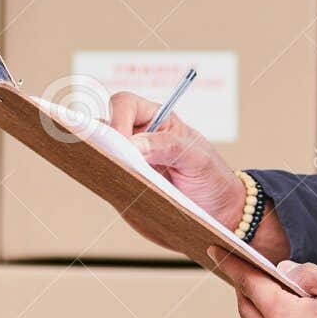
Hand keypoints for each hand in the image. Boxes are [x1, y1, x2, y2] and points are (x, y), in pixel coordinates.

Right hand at [107, 91, 243, 235]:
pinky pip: (104, 177)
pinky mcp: (123, 184)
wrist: (218, 212)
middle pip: (103, 125)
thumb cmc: (212, 177)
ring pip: (99, 151)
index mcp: (157, 120)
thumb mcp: (198, 159)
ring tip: (108, 173)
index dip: (118, 119)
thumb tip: (133, 145)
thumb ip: (169, 147)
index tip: (123, 143)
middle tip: (109, 159)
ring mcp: (127, 161)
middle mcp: (137, 137)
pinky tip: (111, 187)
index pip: (125, 105)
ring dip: (98, 159)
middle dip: (99, 138)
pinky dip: (102, 180)